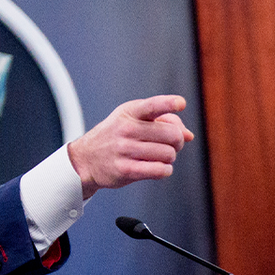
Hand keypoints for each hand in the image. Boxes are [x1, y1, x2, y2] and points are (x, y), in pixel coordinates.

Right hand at [66, 95, 193, 198]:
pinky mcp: (125, 170)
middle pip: (172, 135)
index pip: (152, 105)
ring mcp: (125, 150)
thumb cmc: (116, 136)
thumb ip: (163, 121)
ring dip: (170, 157)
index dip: (169, 103)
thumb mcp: (133, 119)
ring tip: (160, 156)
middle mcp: (126, 129)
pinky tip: (159, 167)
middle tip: (171, 144)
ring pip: (168, 154)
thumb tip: (189, 135)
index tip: (181, 104)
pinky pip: (160, 170)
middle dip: (178, 141)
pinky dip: (165, 170)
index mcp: (130, 112)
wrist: (86, 158)